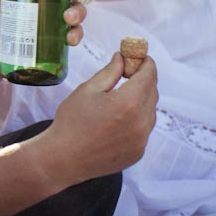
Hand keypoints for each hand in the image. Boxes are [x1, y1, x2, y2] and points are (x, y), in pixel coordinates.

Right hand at [44, 53, 158, 182]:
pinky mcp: (138, 152)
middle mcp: (141, 122)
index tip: (141, 57)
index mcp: (128, 103)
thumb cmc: (72, 121)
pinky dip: (137, 119)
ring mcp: (141, 140)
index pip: (149, 76)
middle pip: (152, 93)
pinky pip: (144, 129)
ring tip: (121, 97)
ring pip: (150, 112)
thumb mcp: (88, 90)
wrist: (63, 158)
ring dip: (141, 100)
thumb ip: (110, 72)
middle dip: (144, 80)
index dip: (146, 63)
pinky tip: (118, 118)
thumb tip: (122, 58)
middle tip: (129, 73)